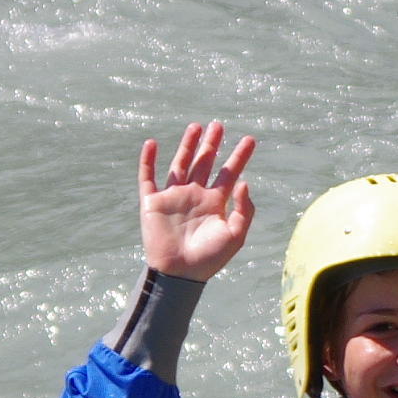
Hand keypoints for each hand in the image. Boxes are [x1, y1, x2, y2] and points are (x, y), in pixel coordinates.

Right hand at [140, 121, 256, 278]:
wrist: (180, 273)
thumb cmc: (209, 258)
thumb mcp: (235, 235)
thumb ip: (243, 210)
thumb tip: (244, 182)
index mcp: (215, 203)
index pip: (229, 173)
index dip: (239, 157)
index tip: (250, 139)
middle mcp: (195, 196)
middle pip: (205, 163)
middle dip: (212, 144)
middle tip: (218, 124)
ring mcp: (173, 197)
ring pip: (180, 164)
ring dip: (187, 145)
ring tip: (196, 127)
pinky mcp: (152, 202)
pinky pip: (148, 177)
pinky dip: (147, 160)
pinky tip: (152, 144)